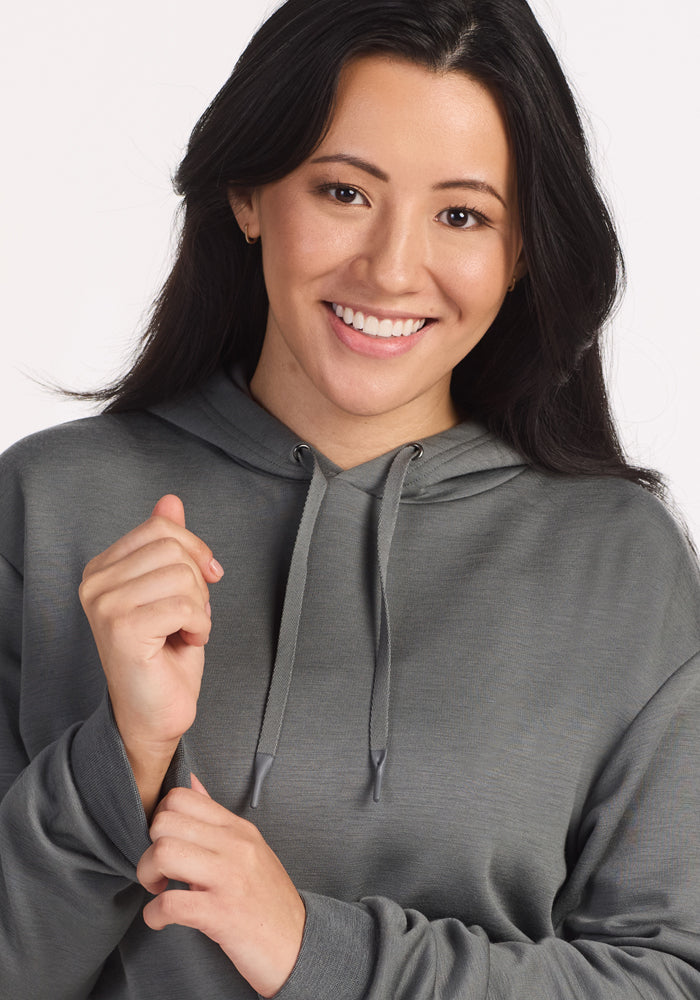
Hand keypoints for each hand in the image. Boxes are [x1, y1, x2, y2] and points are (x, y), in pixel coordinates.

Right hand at [79, 495, 223, 813]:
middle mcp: (95, 582)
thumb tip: (170, 501)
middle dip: (197, 584)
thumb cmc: (165, 655)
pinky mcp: (122, 627)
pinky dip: (199, 627)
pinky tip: (183, 645)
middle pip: (174, 549)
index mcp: (103, 568)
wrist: (155, 713)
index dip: (194, 551)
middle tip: (187, 618)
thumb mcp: (173, 589)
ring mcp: (105, 604)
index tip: (203, 580)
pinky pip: (185, 605)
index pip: (161, 528)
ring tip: (182, 633)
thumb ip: (166, 544)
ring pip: (182, 577)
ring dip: (199, 609)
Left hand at [137, 775, 305, 997]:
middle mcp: (234, 846)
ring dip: (147, 876)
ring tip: (159, 890)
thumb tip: (192, 783)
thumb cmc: (268, 899)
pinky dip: (154, 914)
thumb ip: (215, 819)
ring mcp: (229, 878)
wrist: (299, 943)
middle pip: (165, 823)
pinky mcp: (221, 914)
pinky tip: (161, 919)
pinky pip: (169, 904)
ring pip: (163, 854)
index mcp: (238, 829)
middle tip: (159, 871)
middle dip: (148, 849)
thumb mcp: (250, 848)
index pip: (181, 797)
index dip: (160, 819)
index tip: (165, 843)